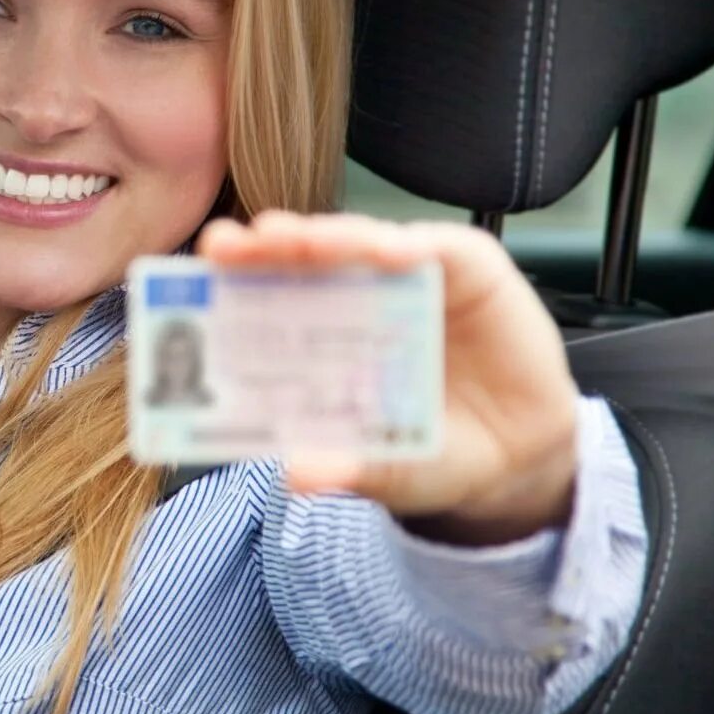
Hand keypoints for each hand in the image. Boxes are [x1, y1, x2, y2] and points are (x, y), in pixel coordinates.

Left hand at [196, 211, 579, 544]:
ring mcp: (411, 276)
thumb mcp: (386, 469)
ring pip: (358, 243)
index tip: (195, 274)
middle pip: (301, 259)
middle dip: (262, 248)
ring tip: (294, 241)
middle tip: (227, 247)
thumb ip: (344, 468)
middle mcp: (357, 295)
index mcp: (320, 335)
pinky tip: (390, 252)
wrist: (518, 461)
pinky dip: (411, 247)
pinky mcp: (470, 268)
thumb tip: (294, 475)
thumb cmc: (433, 453)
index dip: (231, 282)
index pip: (265, 295)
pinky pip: (437, 249)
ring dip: (325, 238)